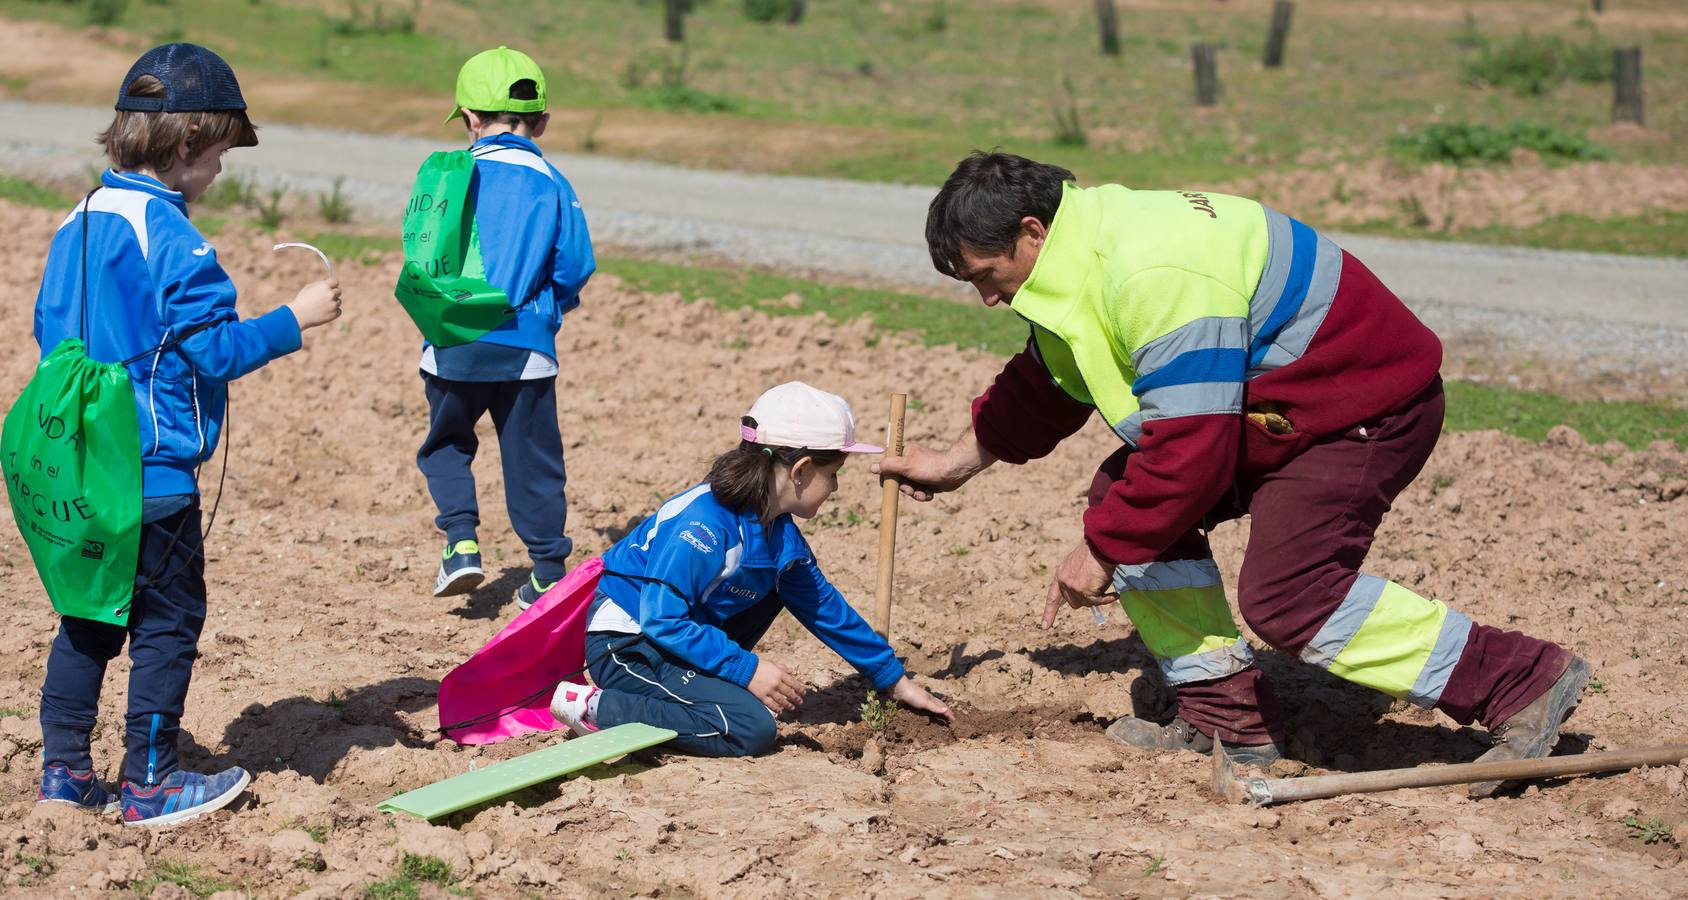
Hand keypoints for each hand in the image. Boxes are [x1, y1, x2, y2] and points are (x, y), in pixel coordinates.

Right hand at [288, 278, 341, 329]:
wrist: (299, 315)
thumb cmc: (302, 301)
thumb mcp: (308, 288)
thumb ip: (320, 284)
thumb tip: (328, 281)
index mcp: (324, 286)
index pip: (335, 281)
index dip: (333, 284)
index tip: (331, 286)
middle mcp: (330, 294)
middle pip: (339, 291)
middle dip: (333, 293)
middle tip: (325, 298)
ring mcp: (333, 304)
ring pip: (338, 301)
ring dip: (332, 303)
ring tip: (321, 306)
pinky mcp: (334, 314)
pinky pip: (338, 310)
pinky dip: (333, 311)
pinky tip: (324, 312)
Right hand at [748, 659, 804, 715]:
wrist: (745, 669)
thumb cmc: (759, 665)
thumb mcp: (773, 663)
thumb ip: (783, 668)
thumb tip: (791, 672)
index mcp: (780, 674)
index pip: (793, 683)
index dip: (800, 689)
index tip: (803, 693)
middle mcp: (776, 682)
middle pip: (789, 693)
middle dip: (796, 698)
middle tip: (800, 702)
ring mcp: (769, 690)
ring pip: (781, 700)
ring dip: (788, 705)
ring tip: (792, 708)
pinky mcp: (762, 696)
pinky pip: (771, 704)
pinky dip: (776, 709)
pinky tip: (780, 711)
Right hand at [871, 426, 995, 501]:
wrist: (954, 472)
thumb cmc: (930, 466)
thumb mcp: (906, 466)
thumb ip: (888, 466)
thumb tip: (872, 467)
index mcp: (904, 454)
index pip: (888, 467)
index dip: (888, 478)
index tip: (890, 486)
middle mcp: (911, 462)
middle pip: (899, 480)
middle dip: (906, 489)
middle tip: (911, 490)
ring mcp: (920, 472)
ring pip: (910, 488)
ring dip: (916, 494)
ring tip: (923, 493)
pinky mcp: (928, 481)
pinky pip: (920, 491)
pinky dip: (924, 494)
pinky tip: (930, 494)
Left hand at [889, 676, 953, 722]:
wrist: (898, 689)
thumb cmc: (913, 694)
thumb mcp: (925, 702)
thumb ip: (934, 707)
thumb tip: (946, 710)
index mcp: (931, 699)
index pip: (943, 707)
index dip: (948, 713)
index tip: (954, 720)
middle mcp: (927, 701)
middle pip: (938, 708)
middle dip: (944, 713)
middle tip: (949, 721)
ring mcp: (920, 703)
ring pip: (930, 710)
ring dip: (936, 715)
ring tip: (940, 720)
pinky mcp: (913, 705)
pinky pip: (922, 712)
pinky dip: (927, 715)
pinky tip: (925, 718)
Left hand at [1042, 543, 1115, 629]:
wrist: (1100, 545)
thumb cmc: (1095, 551)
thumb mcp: (1079, 565)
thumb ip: (1077, 579)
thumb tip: (1086, 598)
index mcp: (1060, 574)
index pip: (1053, 597)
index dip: (1049, 612)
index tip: (1045, 626)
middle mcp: (1064, 582)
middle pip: (1073, 603)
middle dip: (1086, 599)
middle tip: (1097, 588)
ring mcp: (1073, 588)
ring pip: (1087, 603)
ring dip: (1098, 596)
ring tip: (1105, 581)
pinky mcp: (1085, 591)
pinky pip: (1097, 602)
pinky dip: (1107, 599)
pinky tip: (1115, 594)